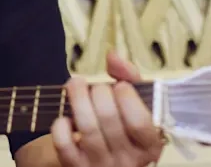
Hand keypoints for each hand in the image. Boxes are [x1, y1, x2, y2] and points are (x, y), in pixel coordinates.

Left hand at [50, 50, 164, 165]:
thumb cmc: (121, 125)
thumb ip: (129, 78)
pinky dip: (60, 125)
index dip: (127, 98)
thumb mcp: (135, 104)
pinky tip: (65, 117)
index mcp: (149, 146)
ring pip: (86, 128)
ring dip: (77, 98)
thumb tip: (113, 56)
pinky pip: (64, 143)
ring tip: (74, 84)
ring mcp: (101, 166)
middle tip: (94, 86)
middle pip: (109, 119)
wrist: (101, 159)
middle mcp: (128, 161)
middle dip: (98, 92)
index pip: (140, 123)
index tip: (119, 86)